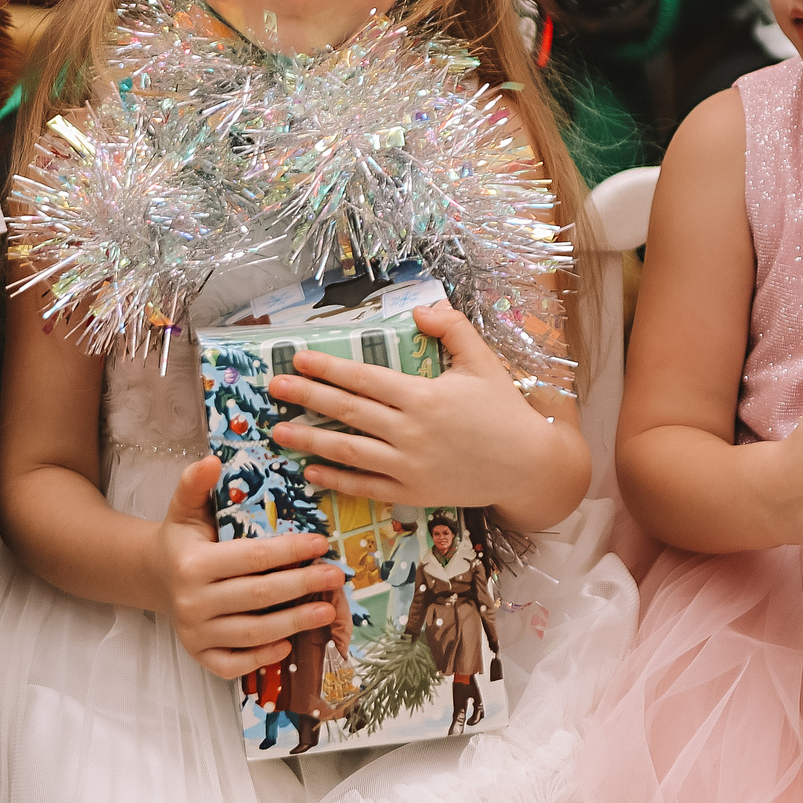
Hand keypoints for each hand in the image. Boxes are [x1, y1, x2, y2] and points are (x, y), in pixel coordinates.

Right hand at [153, 455, 342, 679]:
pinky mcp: (198, 655)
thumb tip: (211, 460)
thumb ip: (195, 483)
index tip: (322, 543)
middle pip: (260, 595)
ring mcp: (194, 632)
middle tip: (337, 576)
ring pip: (254, 632)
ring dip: (296, 623)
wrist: (155, 576)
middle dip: (304, 586)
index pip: (253, 557)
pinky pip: (235, 664)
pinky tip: (288, 642)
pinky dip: (263, 656)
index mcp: (192, 563)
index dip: (292, 551)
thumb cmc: (182, 539)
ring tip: (327, 610)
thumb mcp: (184, 507)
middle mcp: (191, 601)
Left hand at [268, 303, 557, 511]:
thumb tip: (419, 308)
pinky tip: (311, 471)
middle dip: (307, 397)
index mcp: (423, 396)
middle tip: (274, 386)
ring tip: (279, 431)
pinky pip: (366, 486)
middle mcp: (410, 432)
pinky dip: (337, 480)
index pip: (364, 379)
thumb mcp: (482, 361)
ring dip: (310, 440)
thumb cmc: (503, 410)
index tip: (298, 357)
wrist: (528, 467)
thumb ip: (451, 329)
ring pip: (349, 451)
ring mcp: (410, 466)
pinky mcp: (413, 493)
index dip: (328, 367)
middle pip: (347, 412)